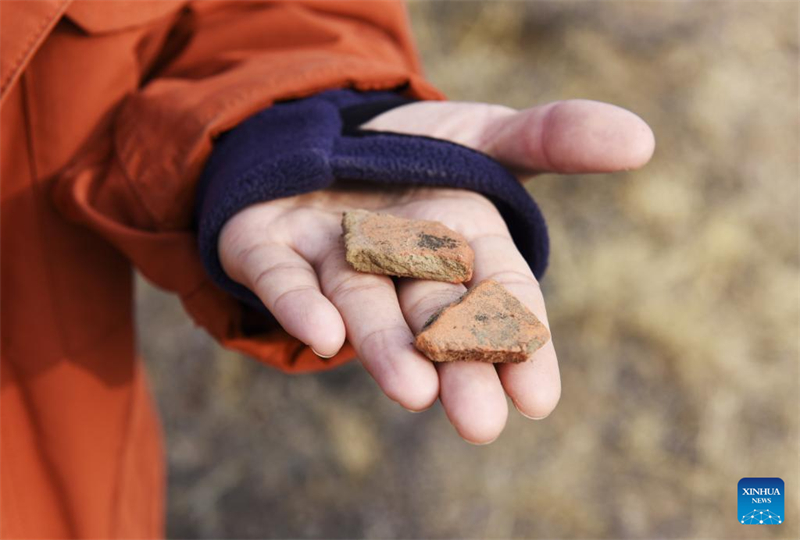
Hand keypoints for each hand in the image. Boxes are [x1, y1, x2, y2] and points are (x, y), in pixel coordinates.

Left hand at [219, 99, 653, 443]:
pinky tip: (321, 335)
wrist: (323, 132)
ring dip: (384, 347)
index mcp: (456, 239)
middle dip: (455, 364)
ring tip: (412, 392)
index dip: (519, 340)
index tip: (539, 398)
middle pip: (432, 314)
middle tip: (477, 421)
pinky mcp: (268, 247)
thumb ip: (555, 137)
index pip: (497, 292)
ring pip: (362, 306)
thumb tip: (643, 139)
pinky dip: (298, 303)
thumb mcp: (486, 133)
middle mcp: (396, 261)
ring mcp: (331, 257)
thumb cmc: (416, 148)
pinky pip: (280, 277)